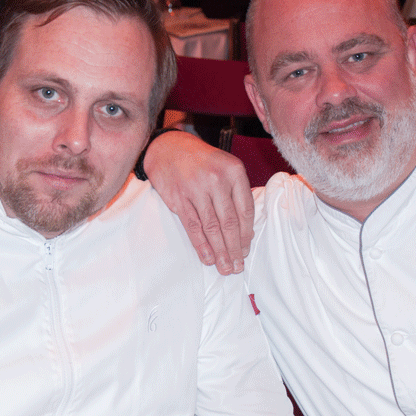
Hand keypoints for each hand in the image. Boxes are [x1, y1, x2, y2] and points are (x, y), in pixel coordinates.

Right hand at [143, 130, 253, 274]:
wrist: (168, 148)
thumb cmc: (202, 161)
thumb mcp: (225, 166)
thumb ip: (236, 193)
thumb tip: (245, 230)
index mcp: (234, 171)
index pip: (245, 209)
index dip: (247, 234)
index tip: (246, 250)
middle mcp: (217, 180)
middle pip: (230, 222)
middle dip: (235, 249)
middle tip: (237, 267)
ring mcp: (197, 189)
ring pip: (212, 228)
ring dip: (220, 251)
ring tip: (225, 267)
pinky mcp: (179, 198)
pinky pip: (193, 226)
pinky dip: (201, 245)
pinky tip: (208, 258)